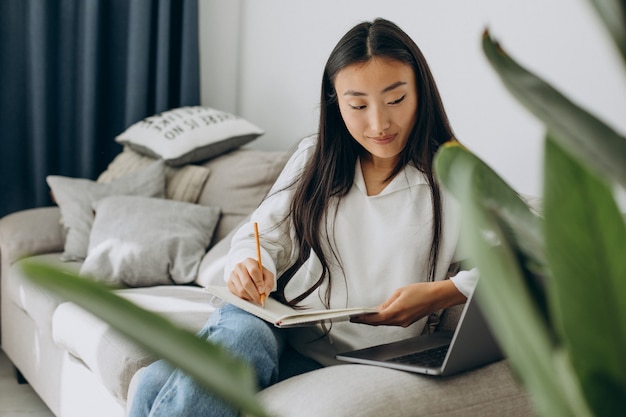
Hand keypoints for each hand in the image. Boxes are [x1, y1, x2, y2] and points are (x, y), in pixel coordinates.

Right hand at [227, 258, 274, 305]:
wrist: (249, 274)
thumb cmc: (259, 274)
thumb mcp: (267, 275)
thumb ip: (269, 282)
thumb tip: (265, 292)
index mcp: (249, 261)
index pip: (253, 271)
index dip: (259, 282)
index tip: (262, 291)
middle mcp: (239, 266)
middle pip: (246, 283)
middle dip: (254, 294)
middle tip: (260, 299)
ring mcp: (233, 275)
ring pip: (241, 290)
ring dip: (250, 297)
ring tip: (255, 297)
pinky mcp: (229, 283)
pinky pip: (237, 294)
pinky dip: (244, 297)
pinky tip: (249, 295)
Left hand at [351, 281, 465, 326]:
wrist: (437, 297)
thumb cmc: (421, 291)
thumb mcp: (399, 292)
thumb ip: (386, 302)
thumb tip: (377, 309)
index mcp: (397, 311)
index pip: (376, 318)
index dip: (363, 319)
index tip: (354, 317)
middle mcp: (400, 320)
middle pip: (379, 323)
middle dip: (366, 320)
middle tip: (355, 317)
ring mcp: (404, 323)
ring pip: (385, 323)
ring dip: (375, 320)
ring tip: (363, 316)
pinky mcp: (407, 322)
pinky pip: (392, 322)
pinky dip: (384, 319)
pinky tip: (378, 316)